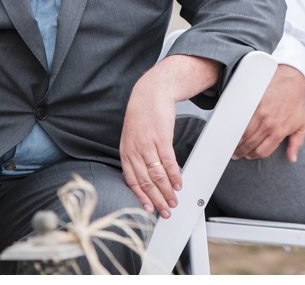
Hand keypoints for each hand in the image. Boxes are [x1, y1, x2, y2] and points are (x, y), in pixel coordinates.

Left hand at [120, 76, 182, 218]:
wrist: (149, 94)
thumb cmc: (141, 117)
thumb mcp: (131, 138)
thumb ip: (135, 157)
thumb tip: (144, 178)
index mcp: (126, 153)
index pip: (132, 181)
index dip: (141, 197)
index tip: (149, 209)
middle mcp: (134, 151)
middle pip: (146, 182)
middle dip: (157, 200)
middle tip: (166, 211)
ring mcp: (147, 145)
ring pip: (158, 175)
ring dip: (167, 191)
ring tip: (174, 201)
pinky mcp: (161, 139)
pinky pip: (168, 162)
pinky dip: (175, 175)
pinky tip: (179, 183)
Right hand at [235, 65, 304, 161]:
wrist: (290, 81)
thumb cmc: (296, 102)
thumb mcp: (302, 125)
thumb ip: (297, 143)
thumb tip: (292, 158)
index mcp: (280, 131)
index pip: (262, 151)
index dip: (253, 156)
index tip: (248, 156)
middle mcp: (269, 124)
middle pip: (250, 144)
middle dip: (241, 152)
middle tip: (236, 154)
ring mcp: (259, 113)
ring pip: (243, 133)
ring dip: (236, 141)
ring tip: (232, 144)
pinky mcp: (253, 103)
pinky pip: (240, 119)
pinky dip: (235, 127)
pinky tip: (231, 130)